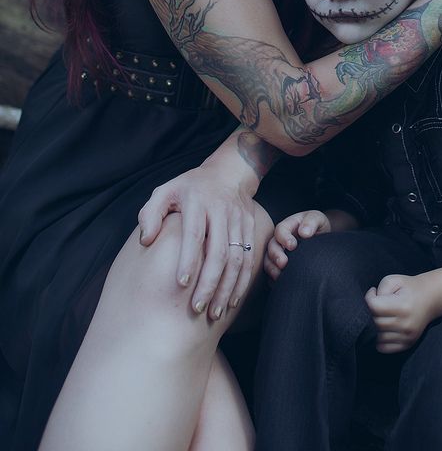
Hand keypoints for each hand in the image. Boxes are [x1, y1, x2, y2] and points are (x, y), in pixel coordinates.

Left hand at [138, 156, 256, 319]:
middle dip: (209, 282)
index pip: (194, 234)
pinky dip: (242, 282)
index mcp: (198, 202)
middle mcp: (221, 210)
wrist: (228, 172)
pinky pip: (250, 258)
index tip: (181, 283)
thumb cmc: (189, 187)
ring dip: (227, 287)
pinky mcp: (251, 227)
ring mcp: (239, 219)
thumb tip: (146, 240)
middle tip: (197, 307)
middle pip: (219, 251)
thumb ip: (150, 214)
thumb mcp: (165, 191)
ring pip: (237, 258)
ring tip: (215, 312)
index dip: (189, 259)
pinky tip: (232, 301)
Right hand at [264, 210, 330, 281]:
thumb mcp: (317, 218)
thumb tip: (304, 232)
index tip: (293, 246)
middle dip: (275, 255)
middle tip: (283, 263)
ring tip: (280, 276)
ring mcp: (278, 252)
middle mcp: (279, 239)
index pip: (280, 230)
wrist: (320, 239)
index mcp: (288, 226)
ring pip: (268, 260)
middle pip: (271, 246)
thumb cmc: (317, 226)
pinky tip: (280, 283)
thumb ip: (311, 222)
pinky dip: (272, 278)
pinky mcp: (278, 265)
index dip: (284, 238)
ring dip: (272, 268)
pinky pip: (271, 273)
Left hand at [365, 273, 434, 353]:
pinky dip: (380, 340)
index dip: (368, 299)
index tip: (373, 293)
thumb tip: (370, 304)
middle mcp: (406, 324)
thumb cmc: (410, 287)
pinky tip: (383, 329)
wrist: (431, 298)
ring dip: (374, 327)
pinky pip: (385, 348)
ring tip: (381, 315)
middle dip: (370, 313)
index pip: (374, 307)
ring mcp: (407, 336)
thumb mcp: (394, 280)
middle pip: (375, 323)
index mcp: (403, 306)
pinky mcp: (408, 344)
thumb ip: (380, 290)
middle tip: (376, 304)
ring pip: (378, 337)